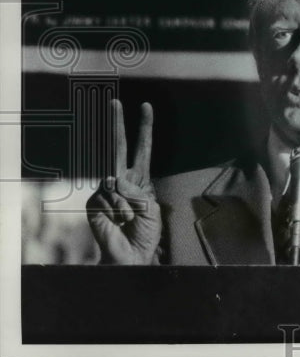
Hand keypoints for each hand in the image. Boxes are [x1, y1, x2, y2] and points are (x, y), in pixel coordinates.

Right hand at [86, 99, 160, 264]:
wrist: (131, 254)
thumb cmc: (144, 232)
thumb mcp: (149, 207)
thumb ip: (135, 190)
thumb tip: (114, 179)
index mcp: (139, 177)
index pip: (142, 148)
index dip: (144, 128)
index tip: (146, 106)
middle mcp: (121, 178)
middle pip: (118, 147)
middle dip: (117, 124)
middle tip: (115, 102)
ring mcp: (105, 188)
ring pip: (116, 182)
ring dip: (128, 204)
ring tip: (130, 219)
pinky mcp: (94, 201)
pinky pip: (107, 197)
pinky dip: (117, 210)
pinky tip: (118, 221)